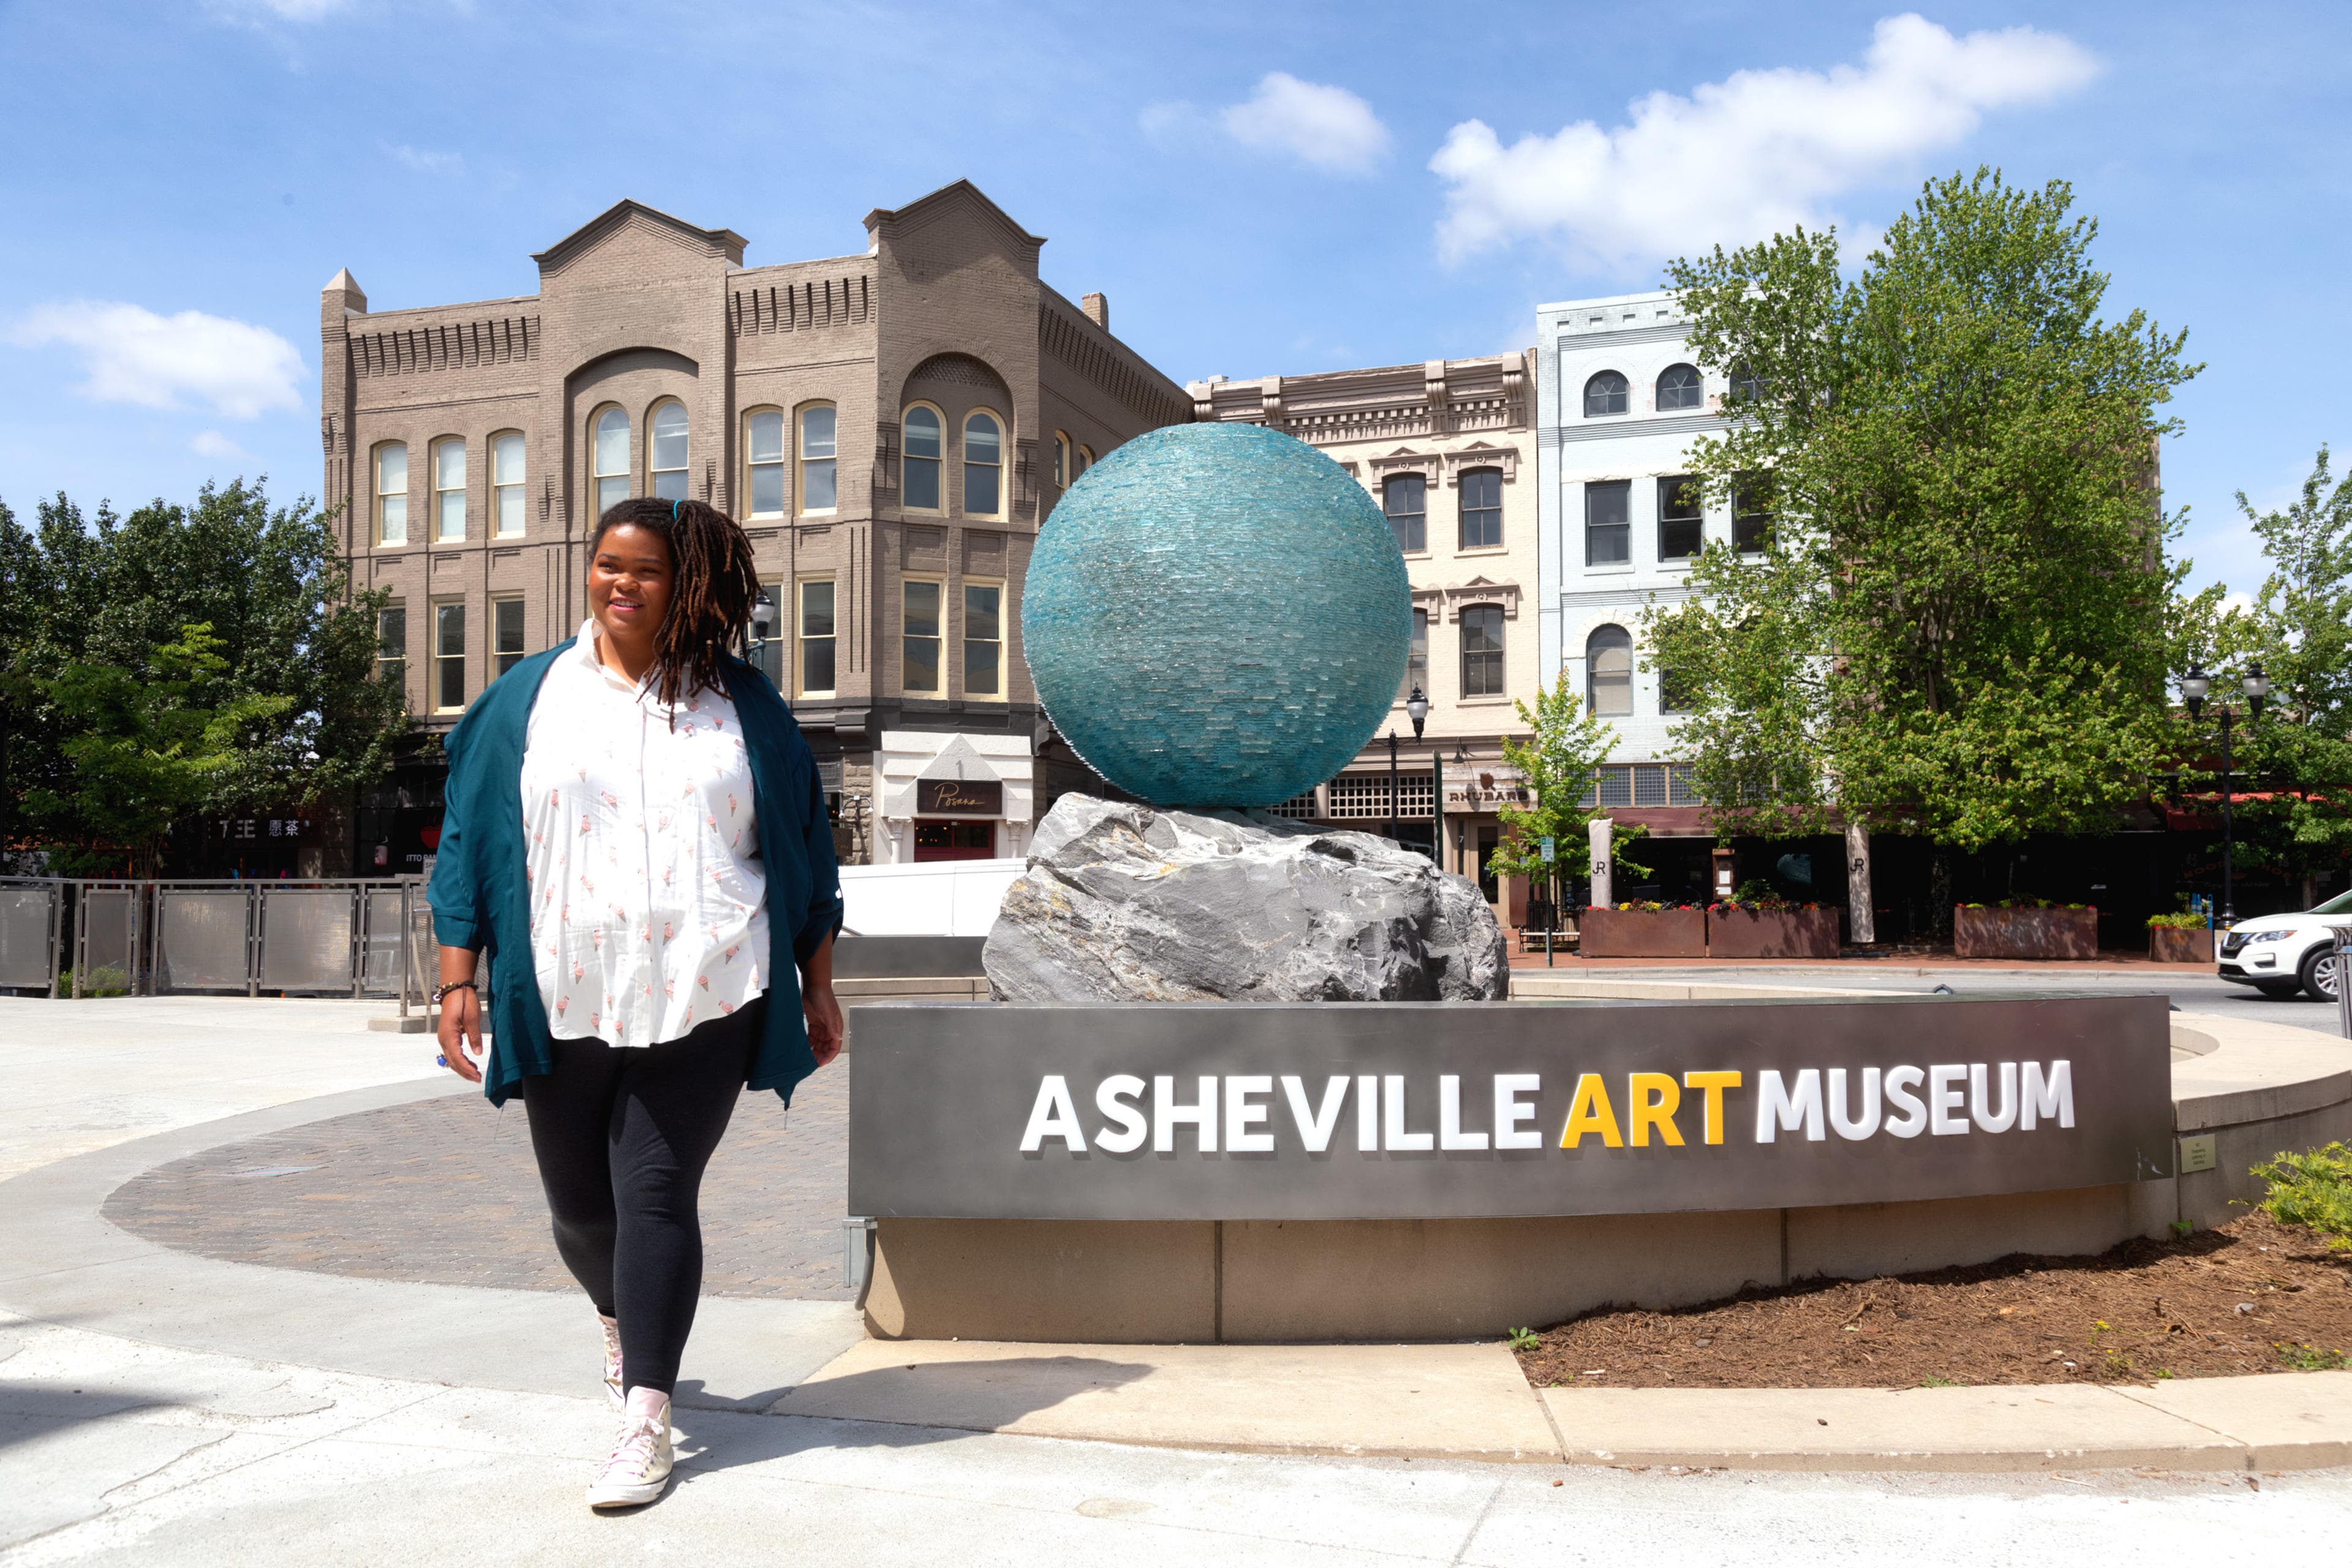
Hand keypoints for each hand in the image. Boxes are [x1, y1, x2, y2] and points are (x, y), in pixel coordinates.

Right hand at [434, 963, 482, 1083]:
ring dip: (462, 1068)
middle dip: (465, 1072)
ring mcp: (444, 1038)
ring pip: (451, 1059)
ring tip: (475, 1074)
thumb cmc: (463, 1001)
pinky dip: (460, 1060)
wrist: (456, 990)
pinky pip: (452, 1053)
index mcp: (448, 1035)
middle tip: (478, 1079)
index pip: (457, 1058)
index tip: (477, 1075)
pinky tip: (469, 1063)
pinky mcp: (447, 1036)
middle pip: (452, 1062)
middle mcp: (443, 1039)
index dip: (467, 1068)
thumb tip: (477, 1053)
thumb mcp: (472, 1018)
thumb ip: (474, 1037)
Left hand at [803, 981, 843, 1067]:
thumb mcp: (828, 1014)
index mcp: (836, 1027)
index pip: (834, 1047)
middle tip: (810, 1062)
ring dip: (813, 1050)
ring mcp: (821, 1026)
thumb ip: (832, 1027)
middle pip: (826, 1047)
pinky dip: (807, 1043)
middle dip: (819, 1055)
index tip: (820, 1063)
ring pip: (818, 1043)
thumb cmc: (823, 996)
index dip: (828, 1056)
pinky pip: (811, 1037)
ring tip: (805, 1056)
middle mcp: (829, 1029)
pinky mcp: (813, 1023)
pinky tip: (802, 1046)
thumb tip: (838, 1039)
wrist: (813, 985)